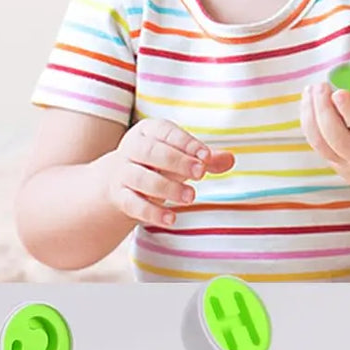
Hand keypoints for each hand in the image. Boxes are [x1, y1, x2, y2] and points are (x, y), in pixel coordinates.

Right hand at [101, 118, 234, 226]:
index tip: (206, 156)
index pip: (166, 132)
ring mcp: (122, 173)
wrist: (118, 180)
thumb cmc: (158, 162)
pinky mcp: (119, 196)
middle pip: (151, 152)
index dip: (186, 143)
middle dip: (177, 162)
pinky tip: (172, 219)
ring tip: (191, 196)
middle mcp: (132, 149)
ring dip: (167, 188)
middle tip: (201, 173)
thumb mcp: (181, 156)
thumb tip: (231, 159)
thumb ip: (205, 158)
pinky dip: (152, 213)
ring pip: (142, 179)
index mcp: (148, 131)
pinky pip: (133, 204)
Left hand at [300, 81, 349, 195]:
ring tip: (312, 90)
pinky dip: (309, 125)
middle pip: (341, 141)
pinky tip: (308, 103)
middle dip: (325, 113)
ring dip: (313, 118)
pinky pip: (319, 148)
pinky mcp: (339, 168)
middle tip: (322, 85)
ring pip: (325, 146)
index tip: (340, 91)